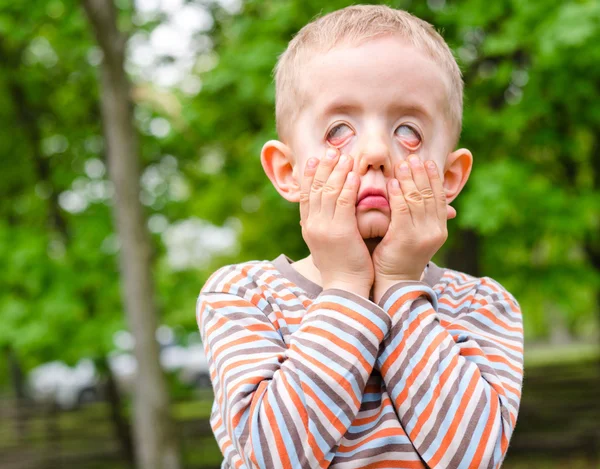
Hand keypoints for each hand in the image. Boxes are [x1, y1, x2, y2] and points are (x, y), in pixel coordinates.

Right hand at [299, 148, 373, 295]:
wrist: (344, 289)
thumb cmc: (341, 267)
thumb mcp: (326, 244)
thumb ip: (325, 225)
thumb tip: (327, 212)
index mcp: (308, 227)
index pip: (306, 195)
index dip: (310, 175)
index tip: (315, 159)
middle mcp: (312, 225)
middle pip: (315, 189)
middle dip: (323, 167)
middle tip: (331, 150)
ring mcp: (324, 228)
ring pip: (328, 192)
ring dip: (337, 172)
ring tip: (344, 156)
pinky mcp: (340, 232)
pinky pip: (343, 203)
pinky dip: (347, 187)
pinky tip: (354, 175)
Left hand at [372, 155, 448, 288]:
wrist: (394, 285)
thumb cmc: (399, 258)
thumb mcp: (414, 235)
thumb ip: (418, 217)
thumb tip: (419, 194)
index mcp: (439, 229)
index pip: (440, 197)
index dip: (433, 177)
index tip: (427, 161)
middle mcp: (435, 231)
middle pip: (429, 194)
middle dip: (421, 173)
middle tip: (412, 156)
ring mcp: (422, 235)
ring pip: (417, 199)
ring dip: (410, 179)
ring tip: (403, 163)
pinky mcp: (405, 238)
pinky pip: (402, 210)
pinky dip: (398, 194)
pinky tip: (392, 182)